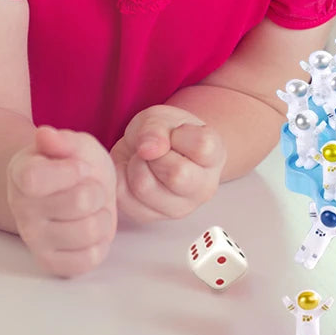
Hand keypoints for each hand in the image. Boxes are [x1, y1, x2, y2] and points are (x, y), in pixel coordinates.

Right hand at [7, 126, 116, 277]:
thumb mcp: (75, 144)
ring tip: (92, 208)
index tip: (80, 167)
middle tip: (89, 188)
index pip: (35, 178)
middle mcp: (22, 210)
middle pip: (80, 202)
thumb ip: (62, 140)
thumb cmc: (74, 165)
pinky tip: (90, 228)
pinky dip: (101, 242)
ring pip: (90, 231)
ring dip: (102, 216)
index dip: (70, 171)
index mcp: (21, 175)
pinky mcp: (53, 264)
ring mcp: (35, 240)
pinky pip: (90, 258)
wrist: (75, 191)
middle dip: (96, 190)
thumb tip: (44, 134)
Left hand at [110, 105, 225, 222]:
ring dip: (135, 165)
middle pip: (177, 175)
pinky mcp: (150, 217)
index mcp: (215, 157)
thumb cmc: (165, 133)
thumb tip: (148, 149)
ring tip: (143, 159)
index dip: (180, 135)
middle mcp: (203, 187)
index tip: (175, 133)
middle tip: (155, 149)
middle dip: (155, 154)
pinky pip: (123, 197)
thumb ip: (156, 128)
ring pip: (144, 187)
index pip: (202, 147)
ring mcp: (179, 207)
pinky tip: (132, 171)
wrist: (152, 151)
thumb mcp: (162, 117)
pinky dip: (120, 176)